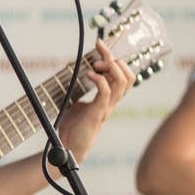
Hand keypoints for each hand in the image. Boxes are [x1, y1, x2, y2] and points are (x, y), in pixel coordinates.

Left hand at [56, 39, 135, 160]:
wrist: (68, 149)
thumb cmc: (72, 128)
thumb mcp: (77, 103)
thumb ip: (81, 90)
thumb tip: (76, 72)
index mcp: (109, 99)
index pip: (123, 74)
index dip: (114, 57)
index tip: (99, 45)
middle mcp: (112, 102)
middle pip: (127, 75)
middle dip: (113, 59)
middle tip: (96, 55)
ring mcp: (107, 108)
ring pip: (123, 82)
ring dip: (110, 67)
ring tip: (95, 64)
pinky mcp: (98, 113)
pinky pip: (106, 92)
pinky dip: (99, 79)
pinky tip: (88, 75)